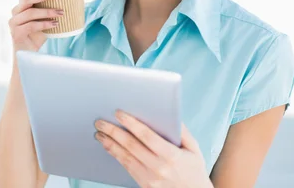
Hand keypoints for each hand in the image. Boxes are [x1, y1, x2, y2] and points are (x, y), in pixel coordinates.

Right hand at [9, 0, 63, 53]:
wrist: (30, 55)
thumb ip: (54, 8)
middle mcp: (16, 11)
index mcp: (22, 5)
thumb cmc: (40, 34)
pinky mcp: (16, 33)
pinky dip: (44, 24)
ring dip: (47, 11)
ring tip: (61, 13)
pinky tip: (55, 25)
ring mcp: (14, 22)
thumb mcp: (47, 19)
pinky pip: (31, 26)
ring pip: (30, 12)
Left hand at [94, 111, 212, 187]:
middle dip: (113, 132)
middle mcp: (159, 168)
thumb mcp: (194, 150)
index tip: (118, 113)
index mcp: (171, 156)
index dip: (131, 123)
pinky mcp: (144, 185)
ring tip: (99, 133)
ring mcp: (150, 179)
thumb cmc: (194, 171)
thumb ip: (182, 131)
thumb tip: (170, 114)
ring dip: (110, 144)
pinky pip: (126, 167)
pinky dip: (115, 155)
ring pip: (125, 158)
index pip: (147, 136)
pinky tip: (108, 146)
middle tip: (100, 121)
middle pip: (131, 146)